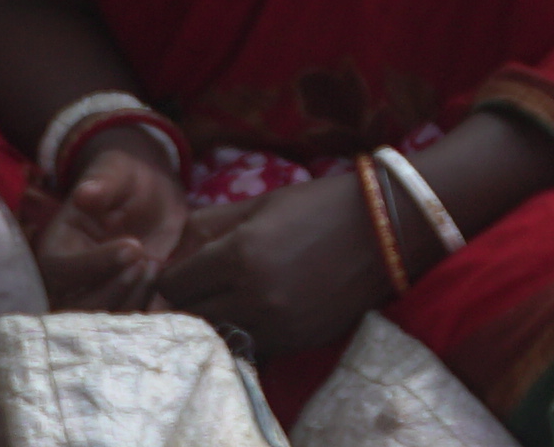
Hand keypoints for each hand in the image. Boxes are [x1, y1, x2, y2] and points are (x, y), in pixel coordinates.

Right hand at [31, 137, 187, 308]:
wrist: (151, 194)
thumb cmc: (124, 178)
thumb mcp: (114, 171)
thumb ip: (101, 184)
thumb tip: (83, 194)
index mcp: (57, 245)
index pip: (61, 269)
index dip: (94, 264)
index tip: (132, 245)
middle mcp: (69, 279)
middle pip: (76, 307)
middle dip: (114, 288)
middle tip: (144, 258)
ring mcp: (96, 295)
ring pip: (104, 321)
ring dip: (133, 298)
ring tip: (153, 264)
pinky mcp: (122, 304)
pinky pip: (130, 324)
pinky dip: (149, 310)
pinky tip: (162, 280)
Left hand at [163, 166, 388, 367]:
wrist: (383, 231)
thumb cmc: (318, 206)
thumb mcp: (260, 204)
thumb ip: (212, 222)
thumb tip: (176, 240)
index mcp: (239, 254)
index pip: (175, 284)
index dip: (170, 277)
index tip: (177, 272)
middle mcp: (253, 295)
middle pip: (191, 316)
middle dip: (186, 303)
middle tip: (195, 289)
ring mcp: (277, 325)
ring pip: (217, 338)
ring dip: (213, 323)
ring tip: (221, 304)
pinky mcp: (297, 342)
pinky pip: (251, 349)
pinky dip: (243, 336)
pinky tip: (250, 316)